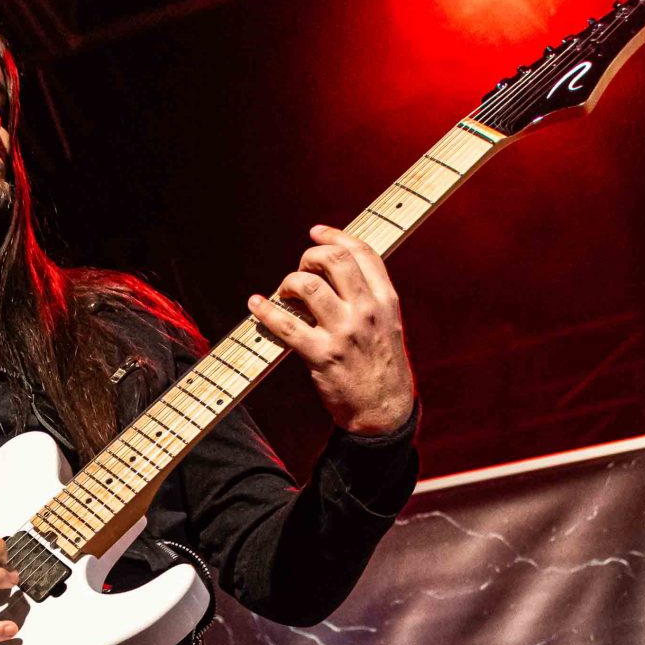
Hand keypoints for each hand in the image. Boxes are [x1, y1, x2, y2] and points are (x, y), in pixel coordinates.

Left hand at [248, 228, 415, 436]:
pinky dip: (266, 312)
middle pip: (333, 260)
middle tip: (299, 272)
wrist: (383, 412)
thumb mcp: (388, 326)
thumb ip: (370, 297)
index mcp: (385, 300)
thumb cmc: (381, 367)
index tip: (315, 232)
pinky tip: (256, 306)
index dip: (335, 235)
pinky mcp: (322, 356)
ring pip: (308, 286)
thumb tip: (338, 271)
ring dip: (288, 284)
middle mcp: (367, 311)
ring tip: (283, 294)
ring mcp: (344, 333)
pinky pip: (286, 325)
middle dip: (309, 257)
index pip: (362, 252)